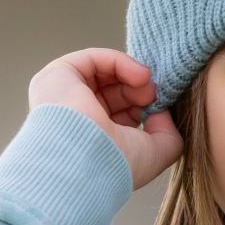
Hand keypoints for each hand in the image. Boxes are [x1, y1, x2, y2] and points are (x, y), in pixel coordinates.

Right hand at [28, 48, 183, 190]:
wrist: (85, 162)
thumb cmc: (118, 164)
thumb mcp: (157, 152)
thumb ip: (168, 131)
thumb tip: (162, 110)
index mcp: (94, 140)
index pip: (121, 113)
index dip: (143, 106)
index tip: (160, 109)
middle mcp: (76, 118)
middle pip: (113, 91)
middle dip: (139, 90)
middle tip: (154, 96)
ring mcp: (64, 97)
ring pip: (103, 73)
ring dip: (132, 74)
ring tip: (147, 83)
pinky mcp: (57, 77)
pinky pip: (92, 59)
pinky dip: (119, 61)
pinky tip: (140, 75)